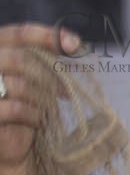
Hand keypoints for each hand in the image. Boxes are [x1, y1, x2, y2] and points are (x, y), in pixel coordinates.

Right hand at [0, 24, 76, 168]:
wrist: (10, 140)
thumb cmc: (22, 103)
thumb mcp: (34, 78)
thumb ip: (43, 60)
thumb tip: (72, 45)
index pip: (17, 34)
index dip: (46, 36)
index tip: (74, 44)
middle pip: (20, 60)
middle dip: (49, 76)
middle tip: (65, 92)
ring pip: (21, 85)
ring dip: (43, 99)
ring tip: (46, 109)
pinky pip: (17, 109)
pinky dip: (34, 115)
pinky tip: (36, 121)